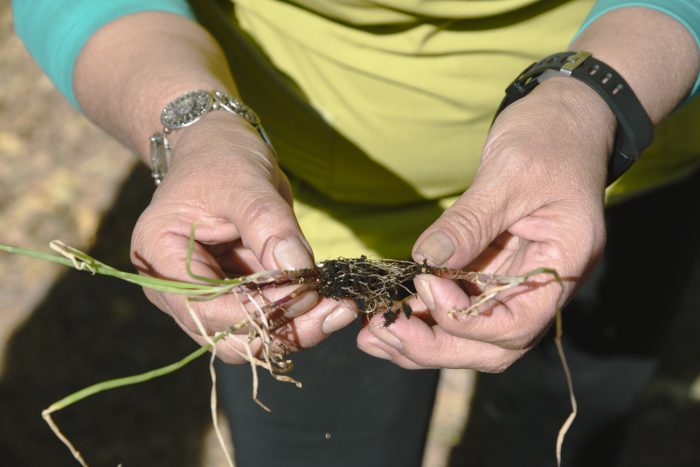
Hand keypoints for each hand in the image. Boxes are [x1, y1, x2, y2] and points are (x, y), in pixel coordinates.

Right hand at [131, 112, 356, 362]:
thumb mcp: (248, 183)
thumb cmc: (223, 159)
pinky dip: (295, 320)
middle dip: (282, 330)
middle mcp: (171, 288)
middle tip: (336, 311)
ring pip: (246, 339)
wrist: (218, 151)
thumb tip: (300, 276)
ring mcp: (199, 300)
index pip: (204, 304)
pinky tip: (329, 305)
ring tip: (338, 309)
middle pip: (225, 335)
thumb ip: (271, 228)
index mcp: (160, 253)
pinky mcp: (229, 301)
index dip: (257, 308)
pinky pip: (261, 324)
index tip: (309, 294)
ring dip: (294, 331)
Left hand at [357, 78, 615, 370]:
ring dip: (421, 342)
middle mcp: (541, 287)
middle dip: (434, 346)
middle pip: (492, 347)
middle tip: (381, 332)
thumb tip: (425, 260)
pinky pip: (459, 308)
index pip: (517, 324)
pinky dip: (423, 317)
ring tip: (370, 335)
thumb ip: (470, 222)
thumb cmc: (549, 139)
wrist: (563, 121)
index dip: (465, 318)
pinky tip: (385, 315)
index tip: (425, 284)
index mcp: (563, 265)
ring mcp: (516, 284)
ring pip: (472, 338)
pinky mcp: (491, 273)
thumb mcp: (509, 174)